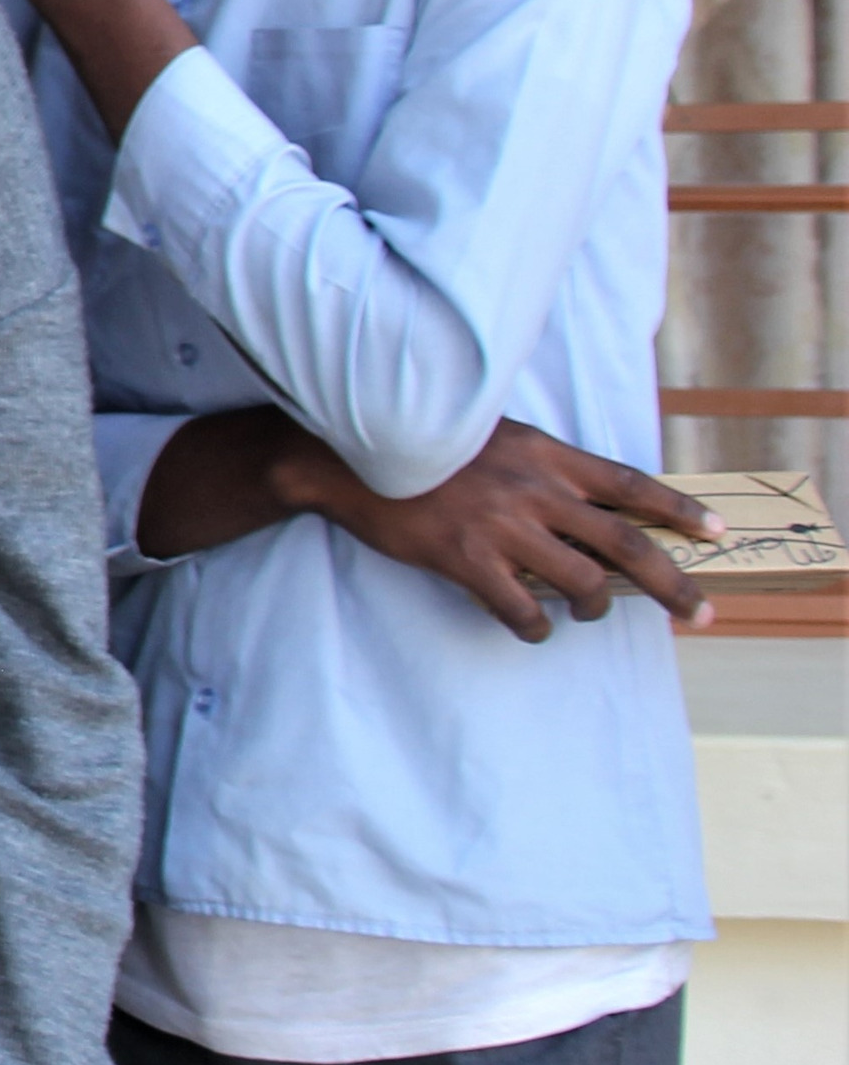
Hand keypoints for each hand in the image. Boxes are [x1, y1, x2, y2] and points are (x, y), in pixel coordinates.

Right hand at [298, 416, 719, 640]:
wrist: (349, 458)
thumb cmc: (422, 444)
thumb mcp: (493, 436)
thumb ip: (539, 466)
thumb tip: (580, 506)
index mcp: (546, 455)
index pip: (631, 484)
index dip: (679, 510)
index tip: (715, 533)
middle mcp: (536, 491)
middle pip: (627, 545)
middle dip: (674, 586)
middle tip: (701, 614)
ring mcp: (503, 528)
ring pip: (581, 583)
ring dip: (595, 608)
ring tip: (588, 614)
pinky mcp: (466, 560)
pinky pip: (521, 609)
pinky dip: (536, 627)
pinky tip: (534, 628)